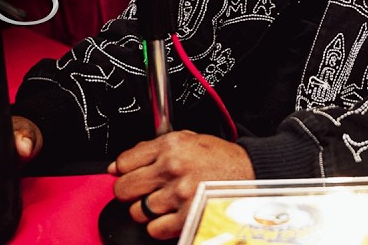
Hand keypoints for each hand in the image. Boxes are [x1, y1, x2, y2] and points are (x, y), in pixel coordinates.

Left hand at [109, 130, 253, 240]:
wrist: (251, 172)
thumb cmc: (219, 157)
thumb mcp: (187, 139)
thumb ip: (151, 148)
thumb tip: (116, 166)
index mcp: (171, 145)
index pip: (124, 162)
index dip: (124, 171)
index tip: (131, 174)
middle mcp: (173, 167)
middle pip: (124, 189)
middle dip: (131, 192)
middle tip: (144, 190)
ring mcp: (180, 193)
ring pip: (138, 211)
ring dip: (147, 210)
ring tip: (164, 202)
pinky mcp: (188, 216)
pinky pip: (155, 229)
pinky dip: (160, 226)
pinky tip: (172, 214)